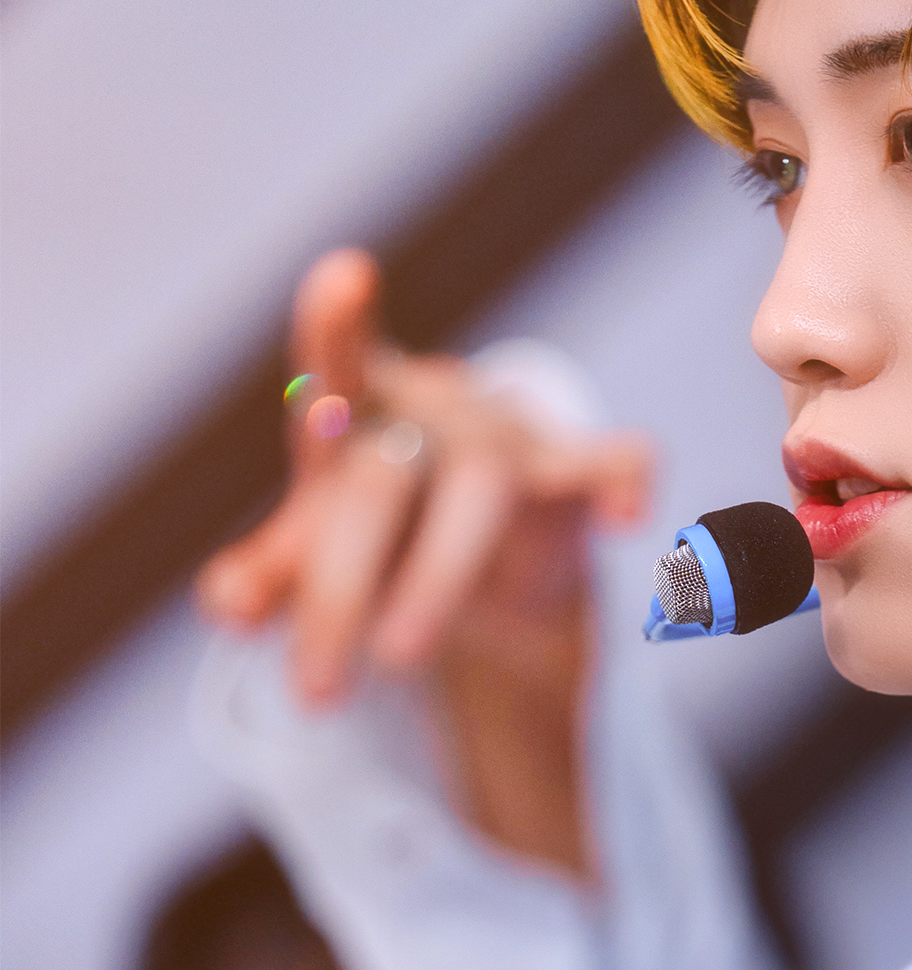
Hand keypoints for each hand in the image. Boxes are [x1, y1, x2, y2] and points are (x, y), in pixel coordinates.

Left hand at [198, 249, 654, 875]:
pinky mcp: (580, 477)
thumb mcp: (316, 551)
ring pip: (480, 492)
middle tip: (315, 692)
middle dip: (341, 590)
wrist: (487, 554)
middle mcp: (434, 411)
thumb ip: (270, 575)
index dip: (338, 322)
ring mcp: (511, 440)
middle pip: (383, 482)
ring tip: (395, 662)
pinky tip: (626, 518)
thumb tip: (228, 603)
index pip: (335, 360)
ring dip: (435, 579)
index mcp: (357, 409)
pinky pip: (616, 463)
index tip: (345, 277)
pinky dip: (624, 481)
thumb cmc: (384, 530)